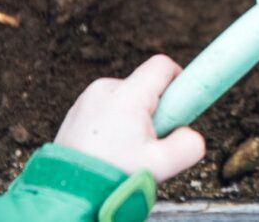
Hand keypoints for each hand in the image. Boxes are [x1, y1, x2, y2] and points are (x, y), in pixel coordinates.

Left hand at [54, 55, 205, 181]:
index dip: (180, 80)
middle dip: (156, 110)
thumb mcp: (161, 165)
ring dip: (135, 118)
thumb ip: (189, 146)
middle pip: (146, 85)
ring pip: (128, 98)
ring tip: (127, 150)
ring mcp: (88, 99)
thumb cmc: (110, 177)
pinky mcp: (77, 111)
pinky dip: (116, 123)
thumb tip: (192, 135)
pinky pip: (109, 107)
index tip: (182, 105)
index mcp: (127, 95)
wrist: (67, 192)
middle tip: (151, 141)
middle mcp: (105, 89)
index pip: (163, 66)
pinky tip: (110, 149)